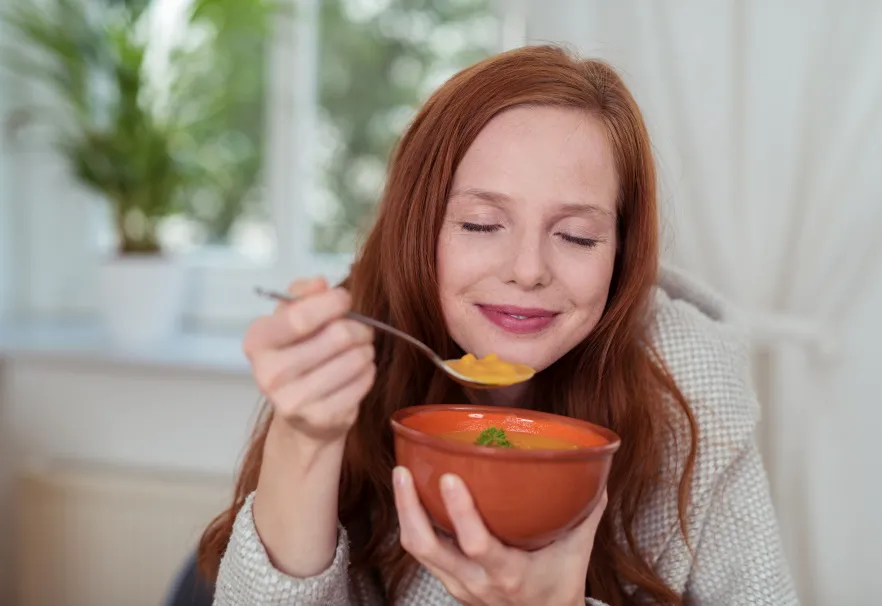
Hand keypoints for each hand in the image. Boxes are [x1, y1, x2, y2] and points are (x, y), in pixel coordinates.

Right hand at [243, 276, 375, 443]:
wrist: (300, 413)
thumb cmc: (298, 353)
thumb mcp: (291, 317)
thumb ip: (303, 293)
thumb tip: (319, 283)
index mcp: (258, 341)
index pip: (300, 317)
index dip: (332, 302)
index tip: (344, 299)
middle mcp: (269, 374)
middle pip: (338, 336)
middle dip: (359, 327)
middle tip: (361, 329)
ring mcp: (294, 401)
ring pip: (356, 359)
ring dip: (365, 349)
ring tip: (358, 350)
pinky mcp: (322, 419)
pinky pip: (363, 382)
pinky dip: (368, 371)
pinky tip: (357, 372)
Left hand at [393, 466, 606, 605]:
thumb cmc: (559, 585)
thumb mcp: (576, 553)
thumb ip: (586, 512)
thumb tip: (595, 471)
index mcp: (509, 575)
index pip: (477, 545)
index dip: (460, 512)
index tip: (450, 477)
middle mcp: (475, 581)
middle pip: (427, 547)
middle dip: (409, 507)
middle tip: (404, 471)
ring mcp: (457, 584)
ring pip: (418, 549)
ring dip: (405, 512)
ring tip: (402, 475)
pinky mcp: (448, 581)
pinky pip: (423, 551)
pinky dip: (414, 522)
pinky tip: (414, 495)